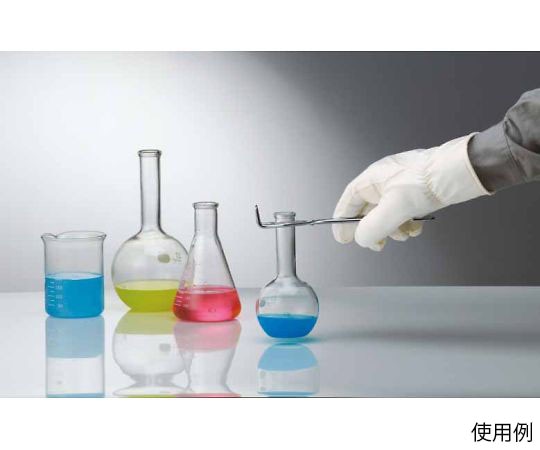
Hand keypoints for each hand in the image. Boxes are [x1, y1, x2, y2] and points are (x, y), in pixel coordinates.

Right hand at [332, 134, 489, 250]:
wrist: (462, 171)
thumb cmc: (429, 179)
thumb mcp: (396, 207)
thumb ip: (373, 226)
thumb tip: (361, 238)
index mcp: (373, 178)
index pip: (349, 200)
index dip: (343, 220)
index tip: (343, 238)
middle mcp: (384, 181)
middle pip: (368, 210)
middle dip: (373, 229)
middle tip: (377, 244)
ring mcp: (402, 186)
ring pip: (388, 214)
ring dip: (393, 229)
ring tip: (403, 234)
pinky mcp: (418, 192)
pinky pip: (404, 212)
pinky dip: (407, 224)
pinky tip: (416, 228)